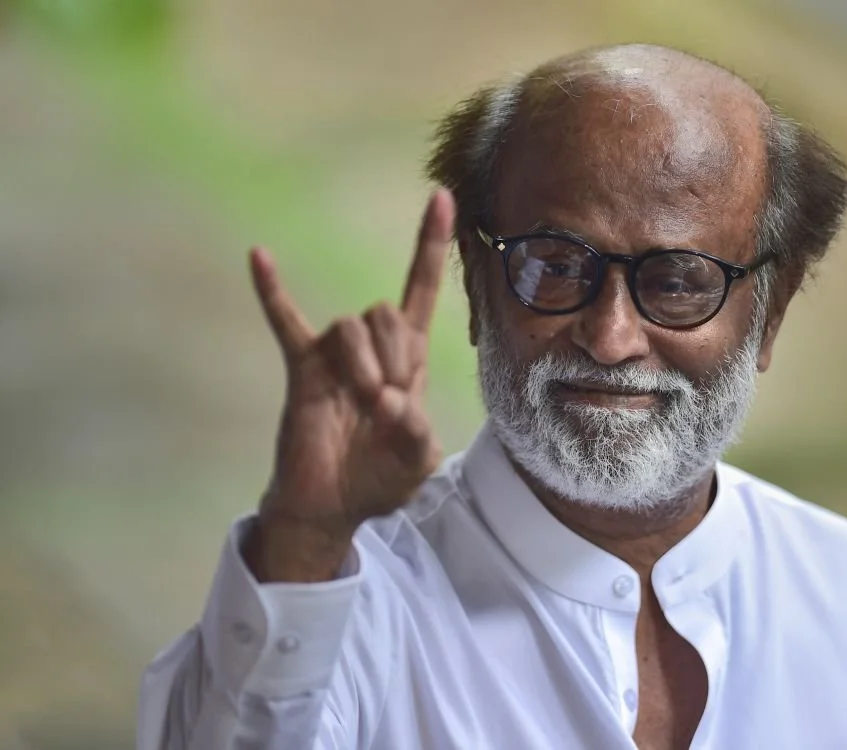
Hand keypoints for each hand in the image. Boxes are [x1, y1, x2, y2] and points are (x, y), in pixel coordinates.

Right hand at [245, 189, 454, 581]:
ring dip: (365, 363)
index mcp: (407, 359)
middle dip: (396, 354)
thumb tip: (393, 403)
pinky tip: (259, 256)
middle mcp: (371, 348)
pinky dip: (273, 291)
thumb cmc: (379, 479)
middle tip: (389, 401)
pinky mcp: (302, 368)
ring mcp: (335, 356)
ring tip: (365, 401)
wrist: (331, 507)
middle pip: (388, 311)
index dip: (432, 246)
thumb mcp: (417, 460)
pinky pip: (286, 322)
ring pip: (353, 324)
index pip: (421, 291)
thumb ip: (418, 432)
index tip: (442, 197)